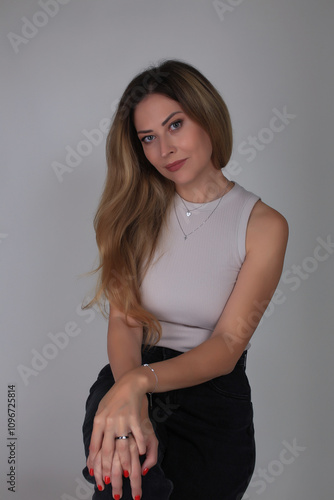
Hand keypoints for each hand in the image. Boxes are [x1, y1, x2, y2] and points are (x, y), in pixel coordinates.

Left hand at [87, 374, 157, 496]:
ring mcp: (122, 420)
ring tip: (127, 474)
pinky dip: (140, 445)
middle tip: (110, 481)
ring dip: (125, 462)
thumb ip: (98, 427)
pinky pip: (137, 434)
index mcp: (98, 420)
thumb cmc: (114, 397)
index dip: (95, 462)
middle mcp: (109, 422)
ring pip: (122, 446)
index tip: (95, 474)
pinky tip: (142, 453)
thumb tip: (94, 447)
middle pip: (108, 450)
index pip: (95, 446)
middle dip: (108, 468)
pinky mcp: (134, 417)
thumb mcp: (101, 410)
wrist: (129, 383)